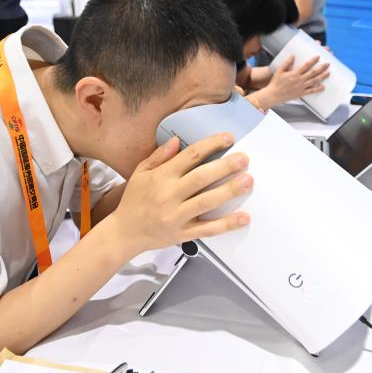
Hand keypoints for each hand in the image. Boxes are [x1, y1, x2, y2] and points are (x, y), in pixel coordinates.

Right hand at [107, 133, 252, 256]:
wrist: (124, 233)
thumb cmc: (134, 201)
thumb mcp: (140, 173)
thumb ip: (159, 156)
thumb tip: (176, 140)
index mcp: (161, 177)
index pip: (189, 156)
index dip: (210, 145)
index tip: (228, 138)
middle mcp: (169, 195)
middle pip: (201, 177)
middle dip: (225, 167)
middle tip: (244, 158)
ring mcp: (177, 216)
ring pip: (206, 202)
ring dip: (229, 191)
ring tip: (248, 181)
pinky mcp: (183, 234)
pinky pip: (207, 229)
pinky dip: (227, 224)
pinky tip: (244, 217)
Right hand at [264, 55, 329, 104]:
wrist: (274, 95)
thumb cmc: (276, 82)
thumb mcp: (279, 71)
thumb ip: (287, 63)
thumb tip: (293, 55)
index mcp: (294, 74)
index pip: (306, 65)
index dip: (313, 60)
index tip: (318, 56)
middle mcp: (300, 80)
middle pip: (313, 73)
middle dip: (321, 68)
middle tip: (327, 63)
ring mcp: (302, 87)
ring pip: (314, 81)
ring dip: (322, 77)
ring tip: (328, 73)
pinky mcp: (301, 93)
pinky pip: (311, 91)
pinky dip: (318, 89)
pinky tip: (323, 87)